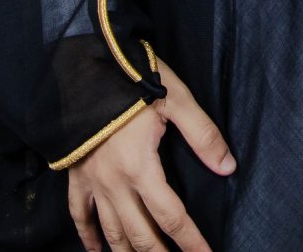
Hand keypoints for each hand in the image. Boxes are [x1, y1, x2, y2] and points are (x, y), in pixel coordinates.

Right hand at [68, 62, 235, 251]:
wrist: (80, 68)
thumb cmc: (130, 79)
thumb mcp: (175, 99)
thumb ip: (203, 134)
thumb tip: (227, 166)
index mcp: (140, 167)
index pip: (171, 217)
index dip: (190, 241)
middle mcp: (114, 183)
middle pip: (140, 234)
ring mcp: (92, 183)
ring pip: (111, 232)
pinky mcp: (75, 176)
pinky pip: (79, 215)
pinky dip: (88, 236)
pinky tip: (96, 251)